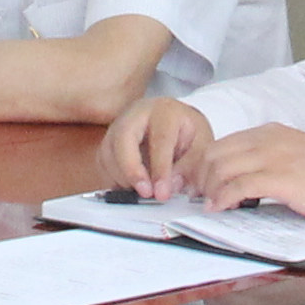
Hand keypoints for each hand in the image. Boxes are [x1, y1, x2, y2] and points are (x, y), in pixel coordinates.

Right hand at [99, 94, 215, 196]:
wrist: (176, 122)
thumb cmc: (189, 133)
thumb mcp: (202, 145)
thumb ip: (190, 166)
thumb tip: (171, 187)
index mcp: (165, 111)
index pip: (160, 140)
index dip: (160, 169)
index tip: (162, 193)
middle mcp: (137, 113)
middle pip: (123, 138)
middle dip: (131, 170)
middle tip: (145, 193)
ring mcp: (119, 125)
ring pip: (108, 152)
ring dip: (122, 178)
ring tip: (142, 192)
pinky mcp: (109, 140)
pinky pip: (103, 162)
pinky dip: (113, 179)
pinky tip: (131, 188)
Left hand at [186, 124, 304, 224]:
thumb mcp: (297, 156)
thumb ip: (271, 161)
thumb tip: (244, 181)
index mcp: (271, 132)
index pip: (223, 143)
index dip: (206, 166)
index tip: (201, 185)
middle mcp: (269, 139)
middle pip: (215, 153)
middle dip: (201, 177)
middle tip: (199, 198)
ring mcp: (275, 157)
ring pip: (222, 167)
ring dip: (209, 189)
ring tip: (210, 206)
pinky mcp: (282, 179)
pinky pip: (239, 186)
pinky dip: (223, 199)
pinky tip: (220, 209)